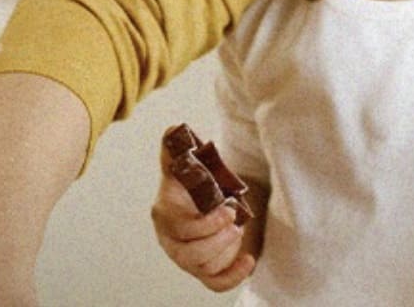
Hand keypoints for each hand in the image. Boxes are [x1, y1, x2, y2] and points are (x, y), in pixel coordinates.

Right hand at [151, 159, 253, 291]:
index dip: (206, 224)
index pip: (181, 229)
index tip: (228, 208)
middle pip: (190, 255)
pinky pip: (215, 284)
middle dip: (216, 241)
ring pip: (203, 268)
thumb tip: (173, 128)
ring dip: (225, 253)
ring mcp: (187, 259)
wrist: (205, 199)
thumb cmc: (193, 183)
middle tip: (235, 222)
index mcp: (164, 215)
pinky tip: (249, 260)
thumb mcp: (185, 165)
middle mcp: (172, 241)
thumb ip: (176, 148)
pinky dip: (232, 277)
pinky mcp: (203, 271)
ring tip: (238, 231)